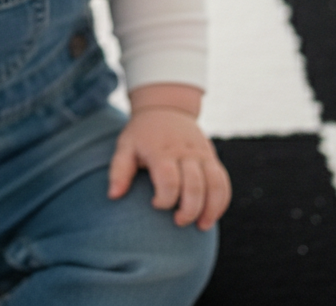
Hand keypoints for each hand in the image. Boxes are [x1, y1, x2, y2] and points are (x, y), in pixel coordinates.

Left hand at [108, 106, 230, 230]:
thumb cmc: (142, 134)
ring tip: (200, 226)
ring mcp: (201, 153)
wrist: (165, 108)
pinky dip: (221, 201)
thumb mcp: (125, 146)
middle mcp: (184, 151)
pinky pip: (223, 181)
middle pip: (194, 185)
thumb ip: (119, 170)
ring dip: (211, 209)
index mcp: (160, 150)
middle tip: (178, 222)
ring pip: (214, 184)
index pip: (169, 179)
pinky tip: (212, 215)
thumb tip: (113, 196)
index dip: (164, 199)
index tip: (154, 205)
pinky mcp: (212, 157)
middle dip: (189, 209)